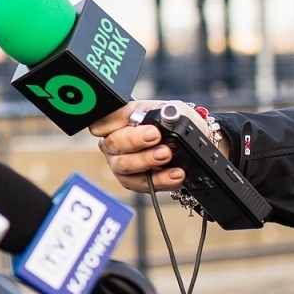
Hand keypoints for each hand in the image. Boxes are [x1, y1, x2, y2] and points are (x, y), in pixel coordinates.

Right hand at [89, 100, 221, 193]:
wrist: (189, 145)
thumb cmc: (173, 125)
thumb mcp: (169, 109)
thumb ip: (162, 110)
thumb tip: (165, 114)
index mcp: (116, 124)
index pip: (103, 121)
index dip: (117, 120)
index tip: (138, 118)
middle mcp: (114, 145)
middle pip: (113, 143)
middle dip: (134, 140)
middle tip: (155, 136)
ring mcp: (121, 165)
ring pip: (124, 165)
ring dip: (146, 159)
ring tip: (166, 154)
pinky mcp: (134, 182)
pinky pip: (142, 183)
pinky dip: (161, 179)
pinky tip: (175, 173)